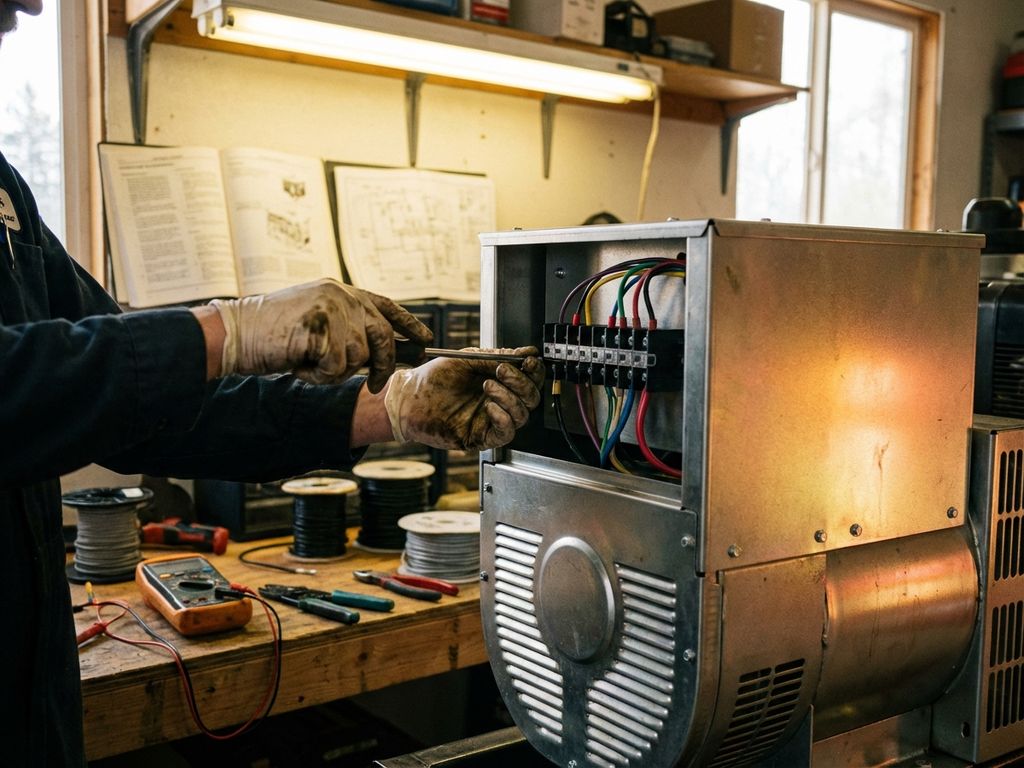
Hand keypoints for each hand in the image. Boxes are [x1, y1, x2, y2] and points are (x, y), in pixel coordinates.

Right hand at [210, 278, 431, 391]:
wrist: (235, 333)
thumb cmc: (272, 335)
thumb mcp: (317, 324)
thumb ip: (346, 329)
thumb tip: (380, 352)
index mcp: (340, 291)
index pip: (386, 305)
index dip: (409, 324)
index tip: (425, 339)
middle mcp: (340, 294)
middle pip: (382, 336)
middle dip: (383, 366)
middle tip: (375, 385)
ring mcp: (332, 308)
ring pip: (358, 356)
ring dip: (335, 372)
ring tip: (308, 362)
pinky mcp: (322, 327)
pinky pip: (337, 367)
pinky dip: (319, 375)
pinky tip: (298, 362)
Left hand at [384, 347, 544, 449]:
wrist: (408, 399)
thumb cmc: (432, 380)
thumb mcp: (466, 360)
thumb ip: (496, 357)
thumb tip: (524, 354)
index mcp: (498, 381)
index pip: (529, 379)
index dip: (534, 371)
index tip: (529, 361)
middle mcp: (498, 401)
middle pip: (532, 397)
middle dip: (523, 383)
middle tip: (503, 371)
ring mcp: (491, 420)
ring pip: (522, 414)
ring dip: (510, 397)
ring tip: (487, 385)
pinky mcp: (481, 437)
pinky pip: (506, 432)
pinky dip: (503, 418)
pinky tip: (490, 407)